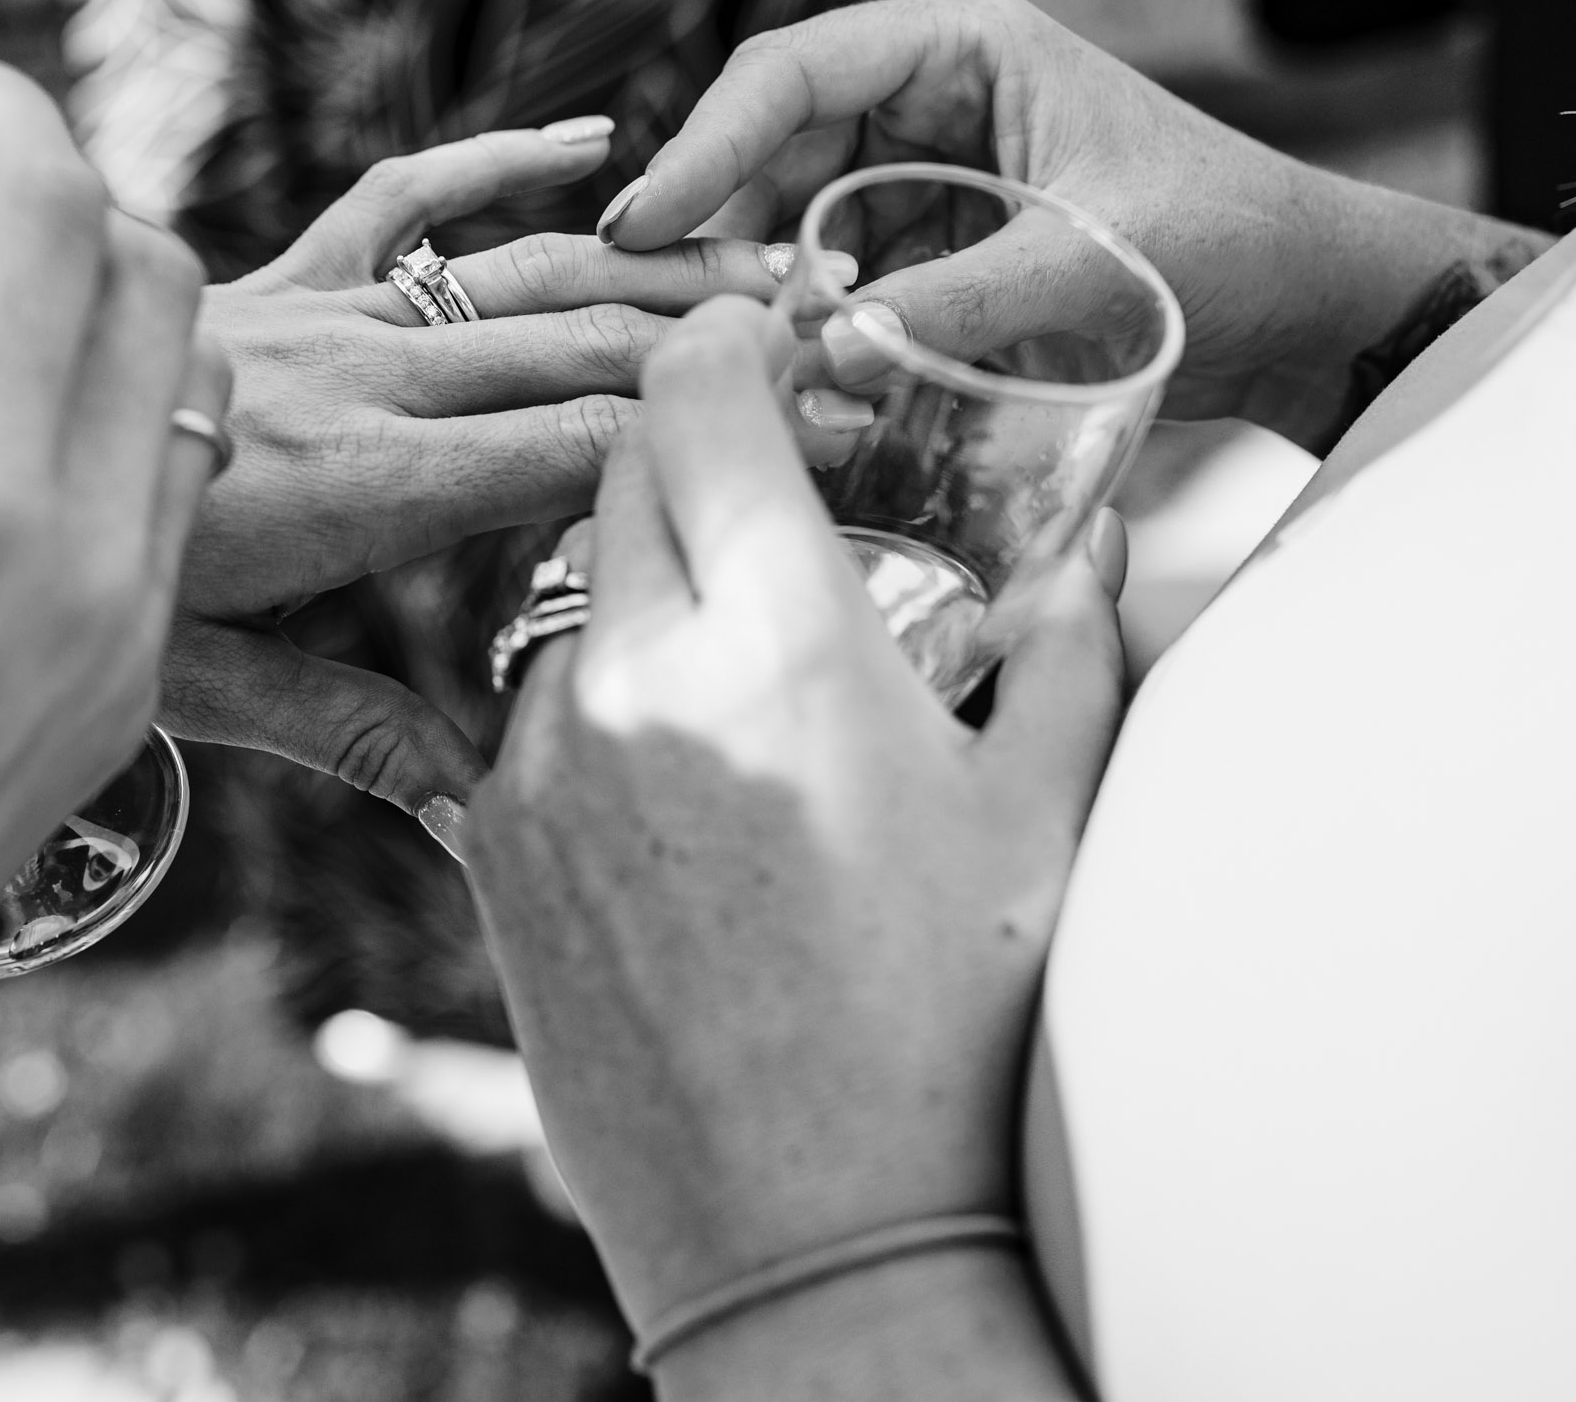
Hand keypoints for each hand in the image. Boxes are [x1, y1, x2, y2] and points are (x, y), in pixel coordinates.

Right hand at [0, 63, 222, 1009]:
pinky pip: (172, 517)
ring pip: (192, 406)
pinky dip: (119, 441)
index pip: (58, 219)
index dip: (10, 114)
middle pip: (163, 289)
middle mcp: (85, 557)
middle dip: (75, 202)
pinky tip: (8, 463)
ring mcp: (123, 640)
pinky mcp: (122, 707)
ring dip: (114, 324)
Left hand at [160, 122, 794, 823]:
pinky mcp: (282, 271)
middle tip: (843, 342)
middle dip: (717, 346)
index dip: (702, 436)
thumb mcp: (206, 686)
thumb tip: (472, 803)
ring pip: (521, 269)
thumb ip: (348, 732)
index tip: (818, 431)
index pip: (575, 448)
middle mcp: (364, 381)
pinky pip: (404, 196)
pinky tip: (597, 142)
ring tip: (770, 266)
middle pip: (579, 347)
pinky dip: (499, 157)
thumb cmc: (76, 586)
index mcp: (365, 488)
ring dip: (653, 263)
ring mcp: (324, 312)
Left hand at [462, 296, 1126, 1366]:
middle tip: (759, 491)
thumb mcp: (1043, 819)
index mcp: (780, 635)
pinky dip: (592, 708)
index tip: (758, 344)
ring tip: (731, 678)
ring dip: (636, 593)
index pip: (698, 394)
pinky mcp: (488, 846)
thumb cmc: (954, 1024)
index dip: (722, 342)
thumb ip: (1065, 647)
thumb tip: (1087, 543)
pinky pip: (526, 716)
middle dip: (682, 451)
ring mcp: (543, 760)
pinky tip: (673, 785)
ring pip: (566, 597)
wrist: (809, 1233)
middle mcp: (635, 670)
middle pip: (618, 474)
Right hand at [599, 0, 1549, 451]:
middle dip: (719, 238)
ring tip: (735, 366)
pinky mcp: (925, 244)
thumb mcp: (1085, 270)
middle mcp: (920, 93)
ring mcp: (917, 171)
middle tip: (673, 326)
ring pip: (784, 224)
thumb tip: (815, 353)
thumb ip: (948, 308)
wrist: (1308, 307)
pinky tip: (793, 383)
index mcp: (954, 43)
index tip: (645, 228)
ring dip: (759, 295)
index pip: (786, 75)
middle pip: (764, 152)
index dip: (703, 149)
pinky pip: (831, 281)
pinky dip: (809, 332)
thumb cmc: (1227, 245)